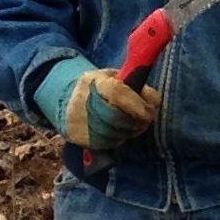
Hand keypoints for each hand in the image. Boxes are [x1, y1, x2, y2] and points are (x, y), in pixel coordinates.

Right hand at [31, 57, 160, 150]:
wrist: (64, 102)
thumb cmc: (97, 87)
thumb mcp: (111, 76)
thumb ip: (132, 84)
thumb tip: (154, 99)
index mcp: (96, 83)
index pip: (119, 94)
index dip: (138, 104)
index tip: (151, 109)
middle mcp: (86, 103)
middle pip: (118, 117)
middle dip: (137, 121)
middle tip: (146, 120)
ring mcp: (81, 122)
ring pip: (114, 133)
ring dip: (130, 131)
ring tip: (134, 125)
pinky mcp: (80, 138)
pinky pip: (106, 143)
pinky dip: (118, 139)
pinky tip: (119, 132)